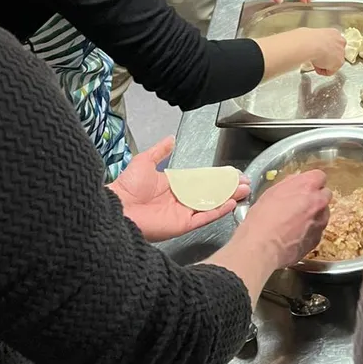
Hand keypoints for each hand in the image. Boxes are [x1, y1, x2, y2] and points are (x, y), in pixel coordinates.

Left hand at [109, 136, 249, 241]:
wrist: (117, 207)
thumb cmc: (128, 186)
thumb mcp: (145, 161)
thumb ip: (160, 151)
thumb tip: (170, 139)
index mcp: (174, 186)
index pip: (202, 180)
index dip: (218, 177)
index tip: (232, 173)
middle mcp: (181, 200)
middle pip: (211, 193)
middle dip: (228, 187)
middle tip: (245, 182)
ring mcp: (183, 213)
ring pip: (212, 204)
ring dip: (228, 197)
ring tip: (244, 190)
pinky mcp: (184, 225)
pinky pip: (205, 217)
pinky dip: (219, 211)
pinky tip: (231, 203)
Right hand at [234, 170, 331, 267]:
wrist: (263, 248)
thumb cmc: (262, 218)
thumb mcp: (271, 193)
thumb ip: (289, 184)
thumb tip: (295, 182)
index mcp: (307, 186)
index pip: (320, 176)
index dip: (311, 182)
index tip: (304, 187)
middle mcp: (319, 202)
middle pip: (325, 194)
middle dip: (315, 198)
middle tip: (300, 205)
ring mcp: (321, 221)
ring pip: (323, 213)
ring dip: (314, 215)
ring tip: (296, 223)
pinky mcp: (318, 238)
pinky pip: (317, 230)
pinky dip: (310, 231)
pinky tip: (295, 235)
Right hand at [306, 28, 345, 74]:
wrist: (310, 44)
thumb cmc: (308, 39)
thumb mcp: (313, 37)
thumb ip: (317, 42)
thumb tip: (312, 46)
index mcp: (334, 33)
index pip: (333, 43)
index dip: (324, 50)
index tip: (317, 52)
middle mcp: (340, 41)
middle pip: (335, 53)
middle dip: (326, 58)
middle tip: (316, 59)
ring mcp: (342, 51)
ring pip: (333, 62)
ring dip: (324, 64)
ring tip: (315, 62)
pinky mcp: (339, 62)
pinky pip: (331, 70)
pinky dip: (323, 71)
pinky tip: (316, 66)